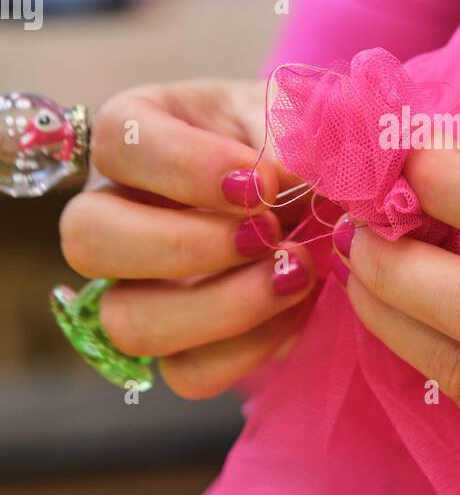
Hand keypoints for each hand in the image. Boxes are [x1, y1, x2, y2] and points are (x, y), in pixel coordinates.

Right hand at [59, 79, 317, 398]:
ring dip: (218, 307)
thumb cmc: (303, 143)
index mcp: (139, 130)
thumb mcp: (301, 121)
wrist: (338, 195)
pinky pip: (186, 372)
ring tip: (294, 274)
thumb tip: (281, 179)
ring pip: (125, 321)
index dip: (185, 165)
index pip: (115, 140)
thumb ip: (291, 141)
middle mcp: (118, 207)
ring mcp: (138, 283)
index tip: (261, 181)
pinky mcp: (180, 344)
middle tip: (268, 233)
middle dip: (184, 245)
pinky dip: (249, 349)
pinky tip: (298, 308)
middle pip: (86, 238)